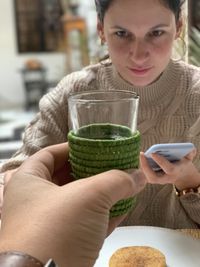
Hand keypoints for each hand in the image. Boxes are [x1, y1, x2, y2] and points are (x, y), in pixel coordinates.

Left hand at [0, 143, 144, 266]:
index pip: (50, 154)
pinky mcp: (62, 244)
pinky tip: (122, 208)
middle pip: (66, 177)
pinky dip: (103, 215)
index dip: (72, 147)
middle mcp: (34, 201)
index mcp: (28, 181)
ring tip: (121, 184)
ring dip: (101, 194)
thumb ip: (116, 181)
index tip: (93, 146)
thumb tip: (139, 175)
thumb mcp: (89, 196)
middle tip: (111, 164)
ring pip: (78, 202)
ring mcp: (47, 225)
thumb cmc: (56, 229)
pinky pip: (86, 223)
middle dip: (91, 170)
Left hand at [140, 149, 199, 189]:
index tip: (153, 153)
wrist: (182, 176)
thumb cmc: (183, 164)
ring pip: (148, 177)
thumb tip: (190, 148)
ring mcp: (159, 181)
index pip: (168, 168)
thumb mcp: (188, 158)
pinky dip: (143, 166)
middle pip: (153, 177)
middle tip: (142, 153)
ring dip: (143, 166)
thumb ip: (190, 153)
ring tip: (142, 154)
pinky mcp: (154, 179)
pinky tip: (142, 157)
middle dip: (146, 166)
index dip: (160, 161)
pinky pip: (146, 175)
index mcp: (175, 172)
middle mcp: (166, 178)